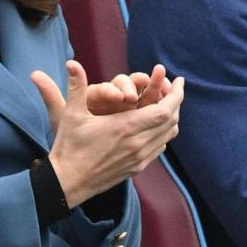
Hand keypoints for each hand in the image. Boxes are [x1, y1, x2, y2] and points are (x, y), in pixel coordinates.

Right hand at [30, 61, 182, 207]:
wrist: (67, 183)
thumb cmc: (68, 147)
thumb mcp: (71, 114)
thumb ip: (76, 86)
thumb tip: (72, 63)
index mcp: (125, 127)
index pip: (164, 111)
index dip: (177, 95)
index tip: (179, 81)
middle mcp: (137, 144)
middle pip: (172, 121)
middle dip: (176, 102)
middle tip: (173, 88)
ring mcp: (139, 158)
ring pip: (168, 135)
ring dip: (171, 118)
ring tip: (167, 103)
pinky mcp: (137, 168)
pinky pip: (159, 147)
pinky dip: (163, 133)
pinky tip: (155, 124)